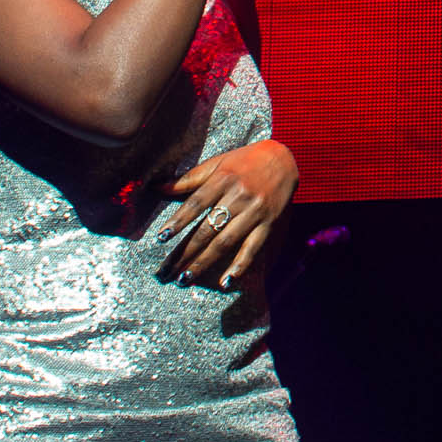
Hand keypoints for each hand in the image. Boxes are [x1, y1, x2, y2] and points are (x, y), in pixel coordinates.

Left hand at [157, 139, 297, 287]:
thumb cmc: (244, 161)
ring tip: (186, 277)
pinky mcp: (268, 224)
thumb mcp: (217, 164)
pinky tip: (225, 282)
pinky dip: (239, 266)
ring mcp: (254, 212)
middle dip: (186, 251)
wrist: (283, 159)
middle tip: (167, 270)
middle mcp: (238, 197)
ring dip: (205, 262)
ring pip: (225, 242)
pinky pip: (252, 248)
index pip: (196, 204)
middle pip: (207, 228)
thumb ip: (190, 178)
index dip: (178, 221)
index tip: (162, 237)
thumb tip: (158, 187)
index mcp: (223, 179)